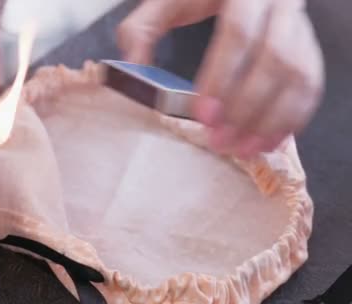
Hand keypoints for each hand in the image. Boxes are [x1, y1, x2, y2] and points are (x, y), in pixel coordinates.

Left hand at [118, 0, 324, 156]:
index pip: (238, 33)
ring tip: (243, 149)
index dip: (222, 77)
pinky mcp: (308, 49)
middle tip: (220, 141)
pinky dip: (292, 118)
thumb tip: (133, 67)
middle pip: (274, 59)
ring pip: (299, 76)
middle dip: (246, 108)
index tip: (202, 114)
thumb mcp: (166, 4)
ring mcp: (299, 27)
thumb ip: (142, 31)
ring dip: (272, 120)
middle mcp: (279, 6)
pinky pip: (310, 86)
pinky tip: (269, 140)